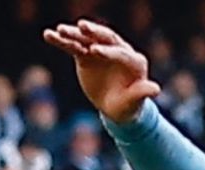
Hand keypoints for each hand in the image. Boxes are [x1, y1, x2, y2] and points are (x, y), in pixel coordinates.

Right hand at [44, 19, 160, 124]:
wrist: (115, 106)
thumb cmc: (128, 106)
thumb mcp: (134, 102)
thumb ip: (141, 93)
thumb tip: (156, 89)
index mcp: (134, 60)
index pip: (120, 52)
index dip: (108, 52)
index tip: (94, 52)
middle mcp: (118, 51)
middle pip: (105, 38)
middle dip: (94, 32)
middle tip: (82, 27)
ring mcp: (101, 51)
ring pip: (87, 39)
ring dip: (73, 34)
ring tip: (59, 30)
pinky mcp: (86, 54)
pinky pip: (73, 46)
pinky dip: (61, 41)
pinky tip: (48, 35)